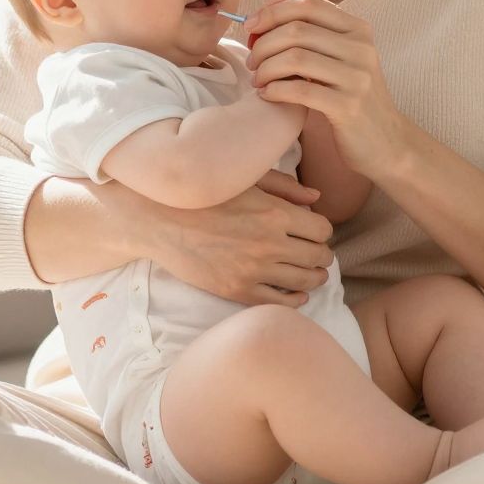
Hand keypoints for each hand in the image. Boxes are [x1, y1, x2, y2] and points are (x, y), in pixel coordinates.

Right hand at [150, 170, 333, 306]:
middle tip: (318, 254)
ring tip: (313, 273)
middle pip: (318, 256)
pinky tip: (297, 293)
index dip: (322, 230)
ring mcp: (253, 271)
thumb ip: (285, 187)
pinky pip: (279, 302)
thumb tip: (316, 197)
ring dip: (314, 278)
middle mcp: (269, 244)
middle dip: (322, 255)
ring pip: (304, 282)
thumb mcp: (247, 180)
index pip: (322, 229)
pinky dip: (295, 299)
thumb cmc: (205, 195)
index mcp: (275, 213)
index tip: (315, 231)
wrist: (162, 220)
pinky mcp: (237, 290)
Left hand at [245, 0, 414, 179]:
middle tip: (251, 62)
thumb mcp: (338, 57)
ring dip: (265, 68)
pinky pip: (299, 90)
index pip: (309, 4)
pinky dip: (275, 90)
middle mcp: (361, 48)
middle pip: (296, 30)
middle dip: (263, 44)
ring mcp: (357, 77)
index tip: (250, 26)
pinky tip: (267, 95)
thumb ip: (310, 28)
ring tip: (258, 80)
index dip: (273, 11)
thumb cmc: (353, 96)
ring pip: (295, 58)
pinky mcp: (348, 106)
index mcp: (358, 29)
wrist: (386, 141)